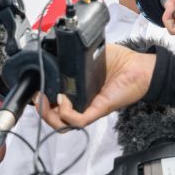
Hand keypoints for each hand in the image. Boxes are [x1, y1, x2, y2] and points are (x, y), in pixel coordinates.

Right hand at [39, 44, 155, 128]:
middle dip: (39, 110)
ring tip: (44, 100)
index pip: (54, 104)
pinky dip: (65, 113)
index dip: (41, 100)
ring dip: (48, 115)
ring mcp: (89, 109)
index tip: (34, 89)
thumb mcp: (90, 57)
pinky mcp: (98, 109)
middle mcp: (81, 104)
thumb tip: (56, 50)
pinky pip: (77, 120)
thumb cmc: (119, 62)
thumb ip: (73, 57)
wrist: (140, 68)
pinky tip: (64, 99)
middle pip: (54, 118)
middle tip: (36, 96)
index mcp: (78, 93)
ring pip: (62, 125)